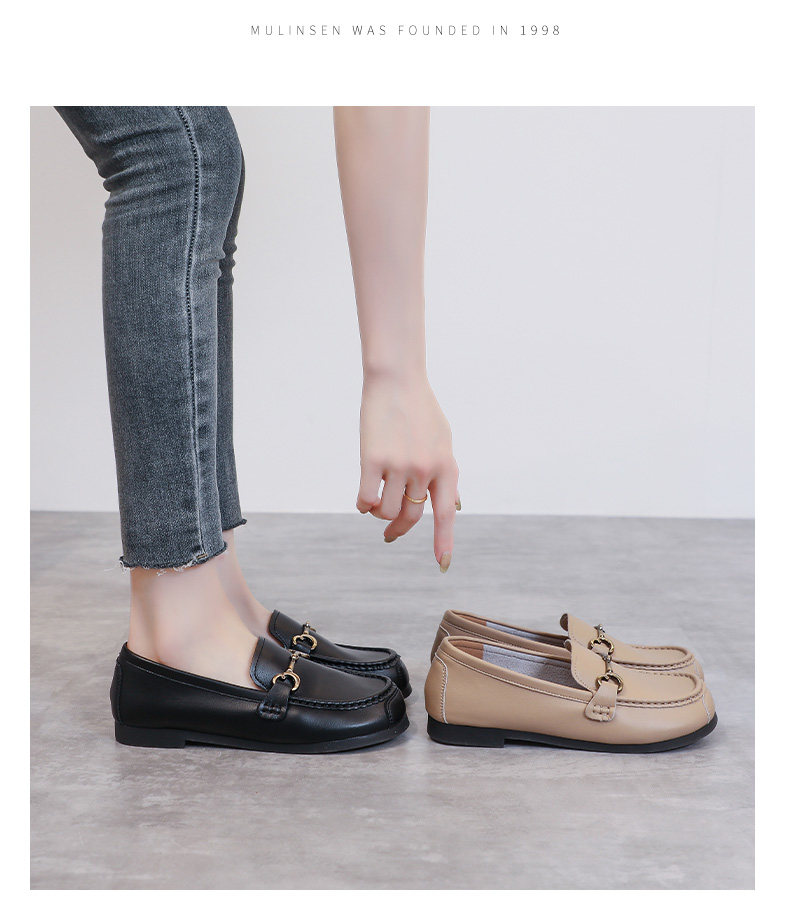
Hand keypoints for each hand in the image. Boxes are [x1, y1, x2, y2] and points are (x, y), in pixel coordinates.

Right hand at [357, 373, 458, 570]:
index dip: (444, 540)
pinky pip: (366, 499)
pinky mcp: (372, 460)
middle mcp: (425, 469)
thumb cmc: (420, 410)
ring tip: (374, 502)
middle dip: (398, 529)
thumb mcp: (443, 441)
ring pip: (386, 510)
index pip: (446, 512)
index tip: (443, 563)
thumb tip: (454, 505)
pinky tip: (362, 499)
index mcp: (446, 465)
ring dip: (378, 513)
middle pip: (411, 515)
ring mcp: (399, 465)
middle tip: (389, 535)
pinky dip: (363, 505)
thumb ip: (445, 474)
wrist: (397, 380)